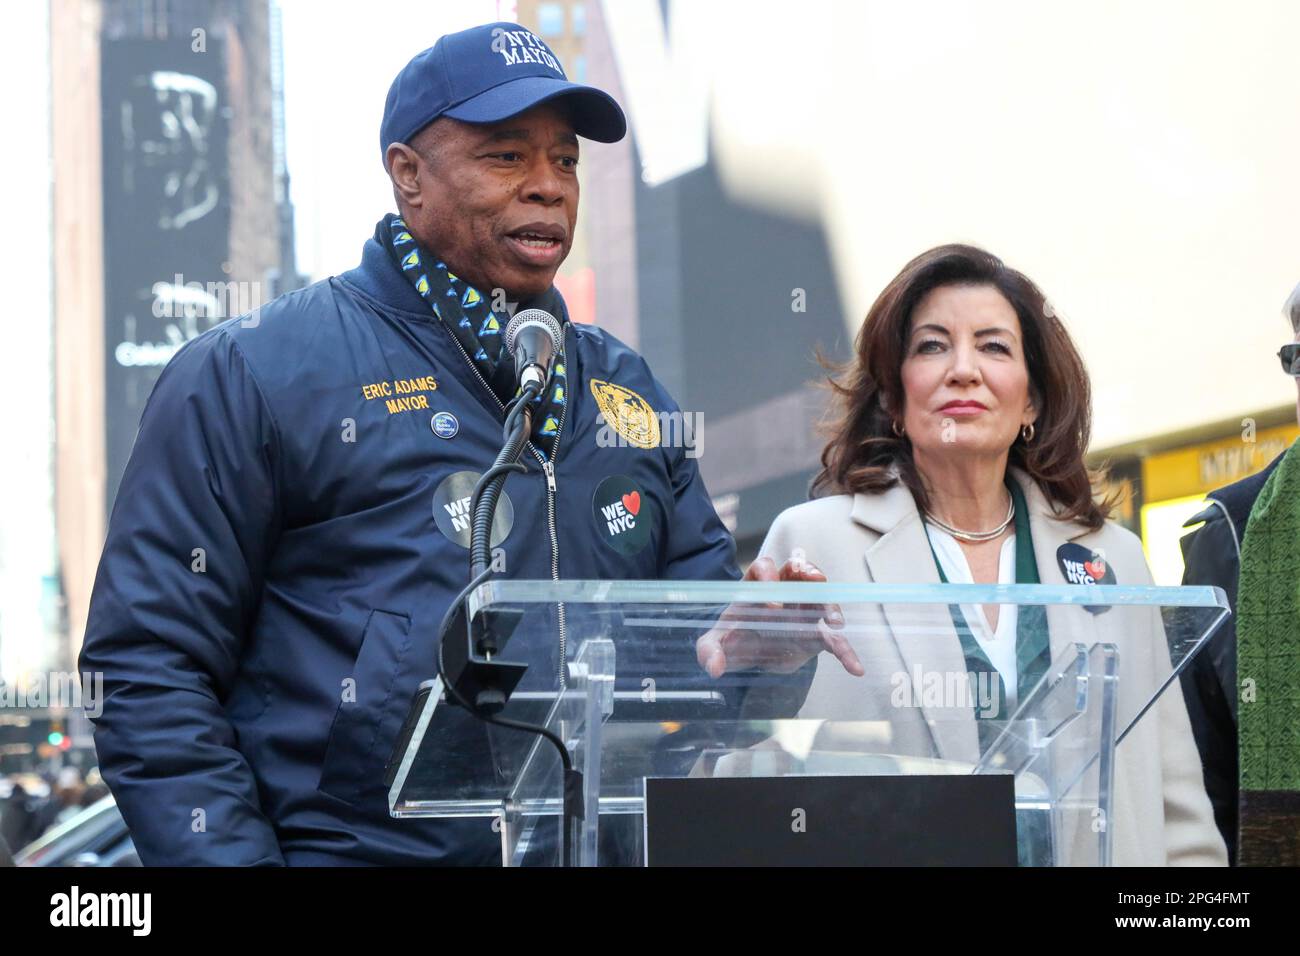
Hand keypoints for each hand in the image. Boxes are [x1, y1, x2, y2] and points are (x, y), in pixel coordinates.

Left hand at [695, 549, 863, 678]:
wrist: (750, 655)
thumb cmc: (731, 640)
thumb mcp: (713, 645)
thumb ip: (709, 652)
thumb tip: (715, 667)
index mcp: (755, 587)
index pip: (762, 569)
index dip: (767, 580)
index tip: (770, 605)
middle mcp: (783, 591)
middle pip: (798, 570)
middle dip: (806, 569)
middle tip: (812, 578)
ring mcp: (803, 609)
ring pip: (821, 596)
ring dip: (829, 603)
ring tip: (834, 620)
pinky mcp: (816, 633)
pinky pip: (835, 638)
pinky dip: (846, 651)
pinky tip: (854, 667)